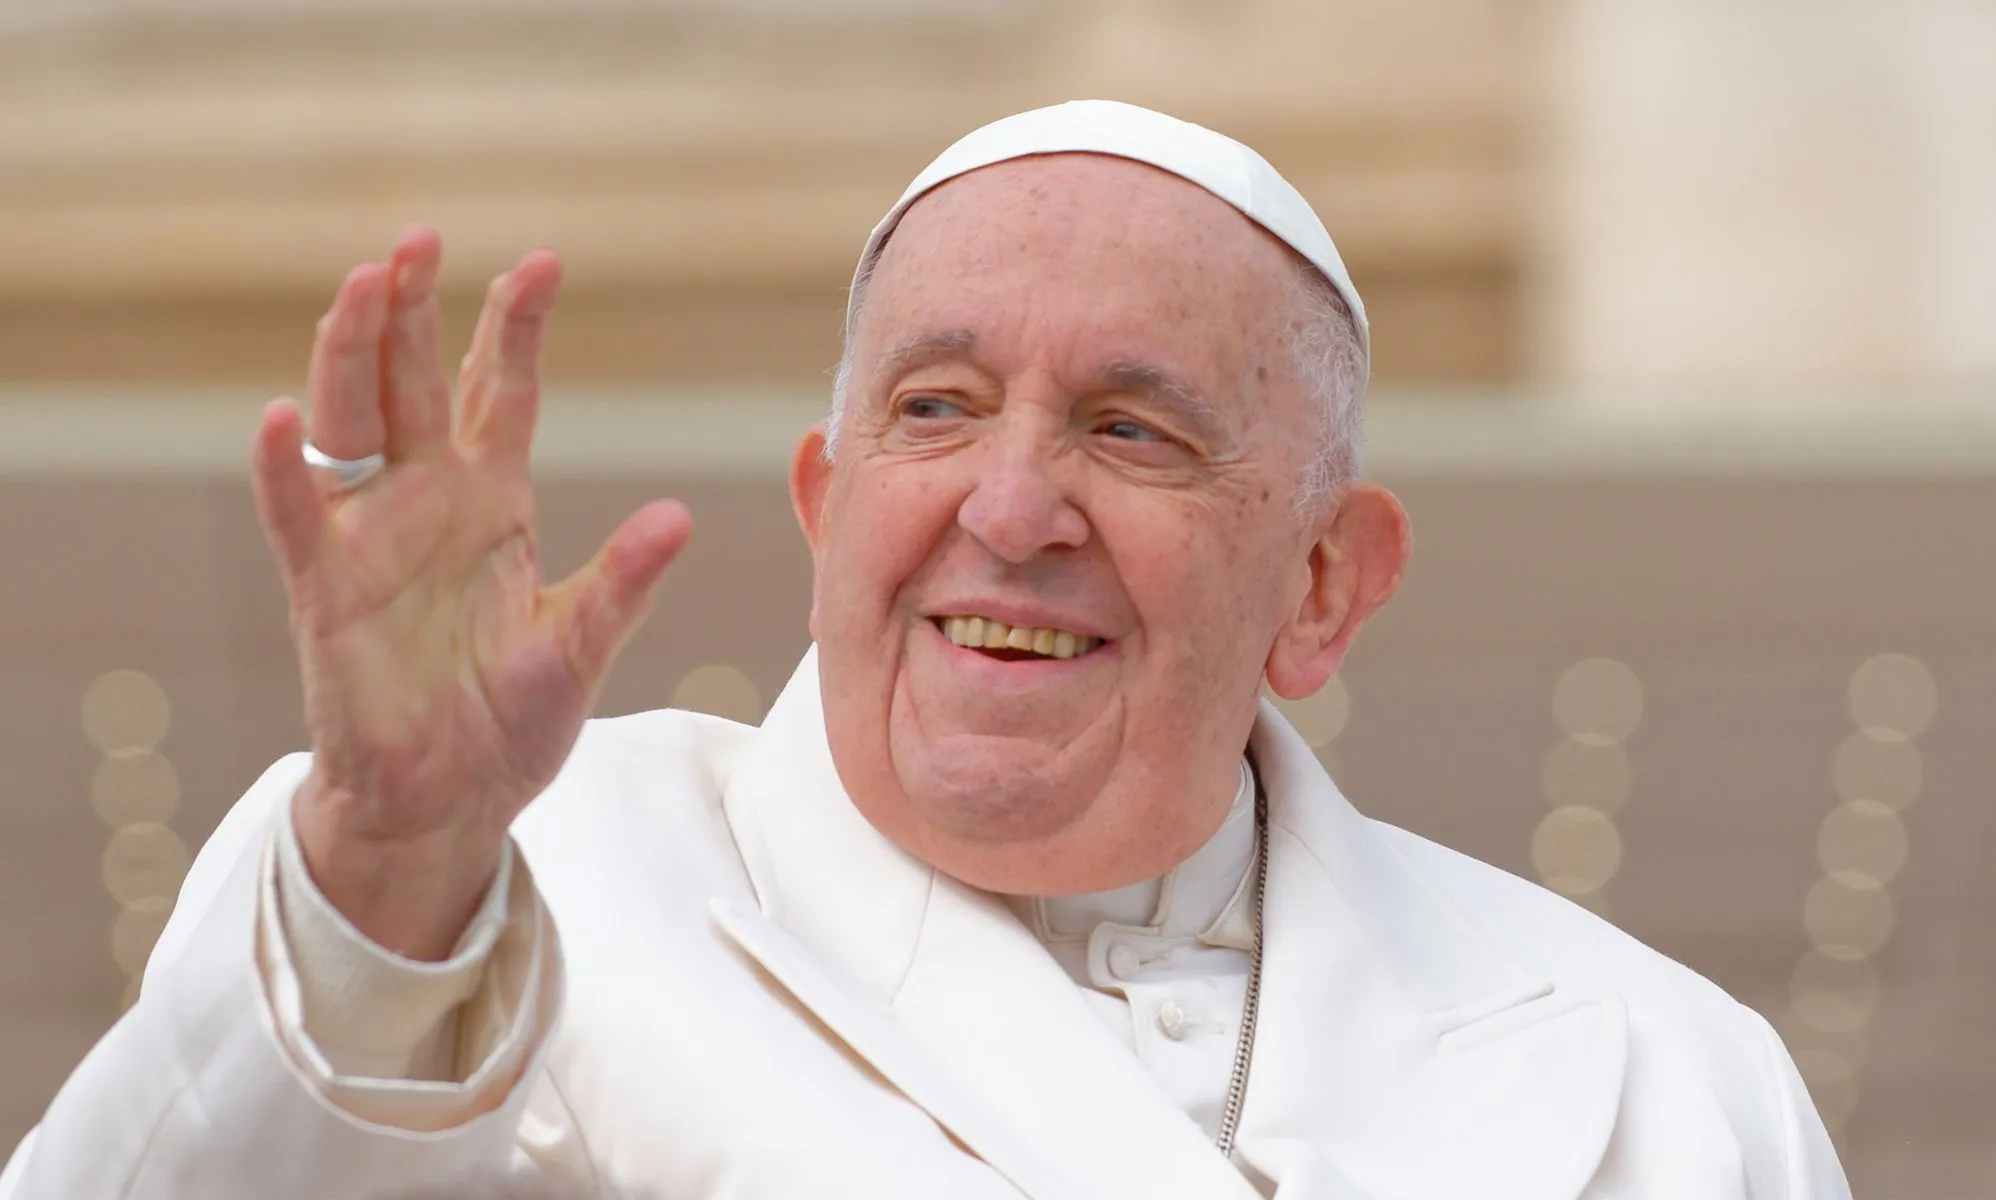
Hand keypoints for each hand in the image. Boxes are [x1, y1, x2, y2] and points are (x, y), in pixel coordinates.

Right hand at [251, 229, 692, 958]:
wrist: (449, 803)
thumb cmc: (510, 723)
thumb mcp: (581, 646)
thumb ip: (623, 583)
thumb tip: (678, 516)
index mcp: (493, 502)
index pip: (499, 392)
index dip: (513, 328)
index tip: (541, 262)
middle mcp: (427, 503)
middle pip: (412, 383)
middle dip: (414, 310)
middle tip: (420, 239)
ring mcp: (370, 540)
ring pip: (351, 425)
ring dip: (351, 355)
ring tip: (362, 285)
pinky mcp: (325, 591)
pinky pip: (297, 518)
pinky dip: (284, 470)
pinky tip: (279, 416)